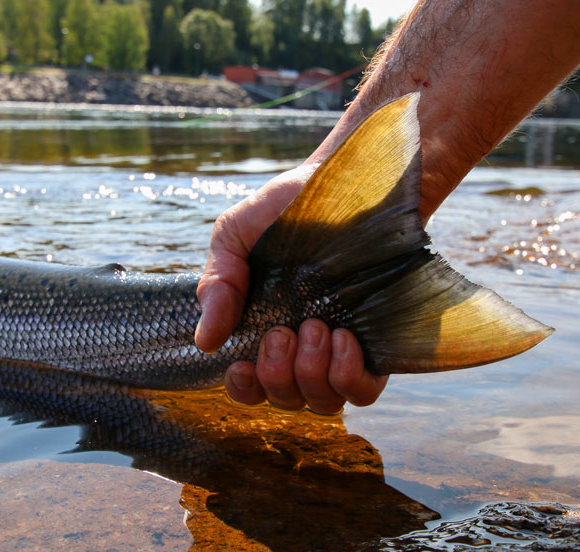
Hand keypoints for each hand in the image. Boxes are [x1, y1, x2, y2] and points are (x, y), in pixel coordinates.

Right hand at [194, 164, 388, 412]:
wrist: (351, 180)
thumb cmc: (289, 208)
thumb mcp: (236, 235)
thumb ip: (218, 284)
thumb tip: (205, 342)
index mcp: (265, 324)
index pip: (252, 384)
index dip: (245, 389)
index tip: (242, 365)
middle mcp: (303, 343)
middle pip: (285, 399)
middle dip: (277, 376)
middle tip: (282, 331)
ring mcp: (341, 345)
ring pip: (322, 402)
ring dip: (310, 375)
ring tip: (316, 327)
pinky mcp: (379, 342)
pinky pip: (363, 391)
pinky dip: (347, 376)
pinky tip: (344, 339)